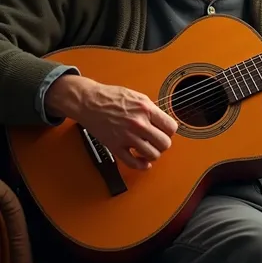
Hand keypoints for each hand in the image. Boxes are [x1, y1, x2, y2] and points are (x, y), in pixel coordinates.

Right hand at [45, 76, 177, 169]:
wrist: (89, 102)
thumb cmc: (111, 97)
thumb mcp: (137, 96)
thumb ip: (152, 110)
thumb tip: (164, 122)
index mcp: (146, 109)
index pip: (171, 127)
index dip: (169, 130)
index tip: (165, 131)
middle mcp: (138, 123)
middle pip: (164, 143)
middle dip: (163, 143)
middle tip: (157, 141)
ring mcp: (127, 136)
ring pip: (153, 155)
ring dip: (153, 154)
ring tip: (149, 149)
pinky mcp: (116, 146)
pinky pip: (134, 163)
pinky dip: (142, 166)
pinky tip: (143, 162)